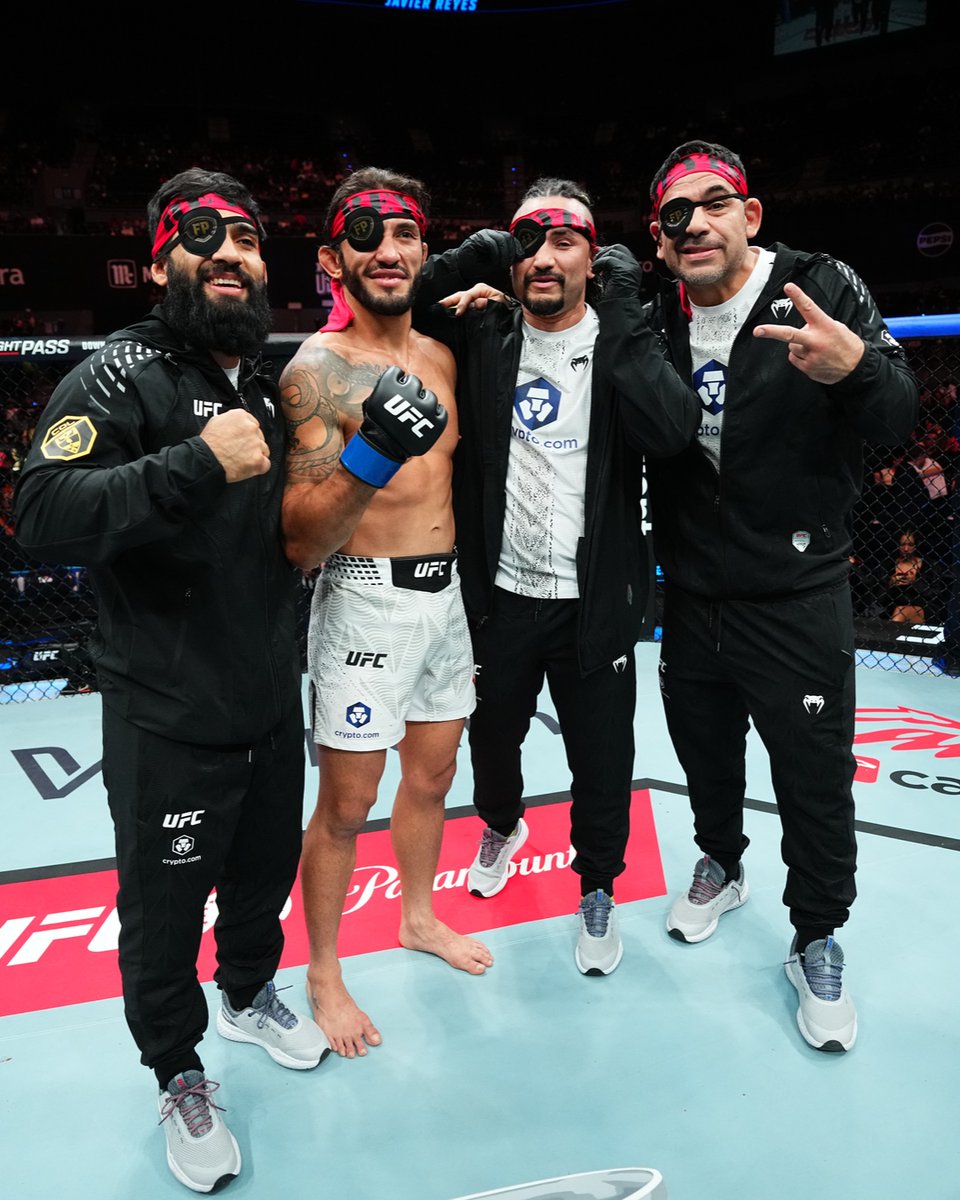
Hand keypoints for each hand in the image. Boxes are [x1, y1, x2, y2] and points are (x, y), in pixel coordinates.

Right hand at [199, 408, 269, 481]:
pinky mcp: (258, 459)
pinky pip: (266, 464)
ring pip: (264, 449)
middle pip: (259, 436)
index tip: (243, 439)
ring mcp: (256, 444)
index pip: (253, 423)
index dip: (247, 433)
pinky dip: (259, 467)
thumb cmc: (208, 444)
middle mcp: (251, 428)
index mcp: (241, 416)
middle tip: (240, 450)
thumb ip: (230, 420)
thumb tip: (234, 423)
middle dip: (252, 444)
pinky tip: (248, 466)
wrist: (206, 460)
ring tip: (241, 459)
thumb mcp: (216, 422)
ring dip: (255, 455)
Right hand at [340, 366, 447, 487]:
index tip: (394, 387)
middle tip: (405, 400)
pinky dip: (436, 414)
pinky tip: (428, 418)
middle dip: (410, 389)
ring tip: (417, 412)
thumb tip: (392, 383)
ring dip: (424, 401)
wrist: (384, 448)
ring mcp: (426, 406)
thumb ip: (382, 390)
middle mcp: (410, 392)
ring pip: (430, 396)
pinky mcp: (436, 420)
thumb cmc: (375, 426)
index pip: (396, 373)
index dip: (395, 380)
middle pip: (414, 382)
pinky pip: (441, 412)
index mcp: (391, 385)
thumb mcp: (372, 403)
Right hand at [438, 283, 507, 315]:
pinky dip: (453, 307)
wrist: (508, 310)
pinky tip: (446, 310)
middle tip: (440, 306)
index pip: (468, 296)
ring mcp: (472, 297)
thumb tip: (474, 304)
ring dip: (449, 303)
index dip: (462, 304)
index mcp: (481, 289)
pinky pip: (460, 304)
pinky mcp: (471, 303)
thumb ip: (485, 303)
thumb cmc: (504, 306)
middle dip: (449, 300)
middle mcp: (475, 291)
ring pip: (458, 298)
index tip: (458, 313)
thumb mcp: (498, 303)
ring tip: (440, 307)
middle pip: (459, 295)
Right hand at [456, 228, 524, 273]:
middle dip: (512, 252)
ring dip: (504, 254)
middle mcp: (491, 234)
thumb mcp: (497, 264)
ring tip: (503, 265)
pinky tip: (495, 263)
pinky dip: (496, 254)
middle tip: (510, 264)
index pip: (512, 239)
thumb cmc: (479, 268)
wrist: (462, 269)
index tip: (520, 258)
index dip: (517, 248)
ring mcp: (485, 235)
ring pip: (501, 240)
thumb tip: (521, 256)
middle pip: (508, 238)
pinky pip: (491, 243)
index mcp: (497, 239)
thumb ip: (507, 258)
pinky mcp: (478, 238)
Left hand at [592, 243, 642, 298]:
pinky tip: (596, 270)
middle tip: (596, 260)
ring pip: (612, 252)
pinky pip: (608, 260)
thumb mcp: (615, 277)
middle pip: (618, 248)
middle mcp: (634, 264)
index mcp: (633, 266)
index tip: (600, 256)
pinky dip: (599, 263)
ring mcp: (629, 266)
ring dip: (601, 258)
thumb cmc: (617, 296)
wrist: (620, 308)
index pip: (621, 250)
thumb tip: (602, 256)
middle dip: (605, 252)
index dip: (609, 251)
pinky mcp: (623, 269)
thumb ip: (612, 267)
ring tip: (595, 267)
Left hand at [753, 282, 864, 382]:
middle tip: (758, 331)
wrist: (856, 368)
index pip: (809, 308)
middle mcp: (817, 341)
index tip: (788, 287)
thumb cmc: (845, 344)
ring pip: (792, 347)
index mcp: (825, 326)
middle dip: (772, 332)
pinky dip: (800, 357)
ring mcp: (811, 356)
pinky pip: (794, 359)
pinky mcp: (808, 368)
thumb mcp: (836, 327)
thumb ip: (816, 326)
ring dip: (798, 346)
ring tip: (814, 349)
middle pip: (789, 334)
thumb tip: (801, 329)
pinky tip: (813, 358)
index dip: (798, 297)